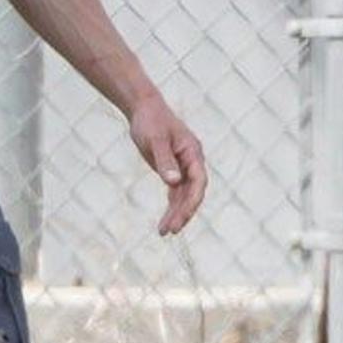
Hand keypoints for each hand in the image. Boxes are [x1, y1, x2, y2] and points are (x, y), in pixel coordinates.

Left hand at [128, 92, 207, 235]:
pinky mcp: (173, 170)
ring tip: (164, 232)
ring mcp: (183, 166)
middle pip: (192, 192)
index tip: (181, 218)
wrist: (144, 109)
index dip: (192, 201)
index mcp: (193, 152)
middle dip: (183, 213)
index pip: (198, 182)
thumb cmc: (151, 121)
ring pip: (184, 195)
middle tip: (171, 231)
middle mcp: (192, 162)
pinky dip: (171, 206)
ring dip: (176, 214)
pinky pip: (176, 192)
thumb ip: (164, 161)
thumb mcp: (155, 140)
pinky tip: (165, 221)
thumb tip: (174, 183)